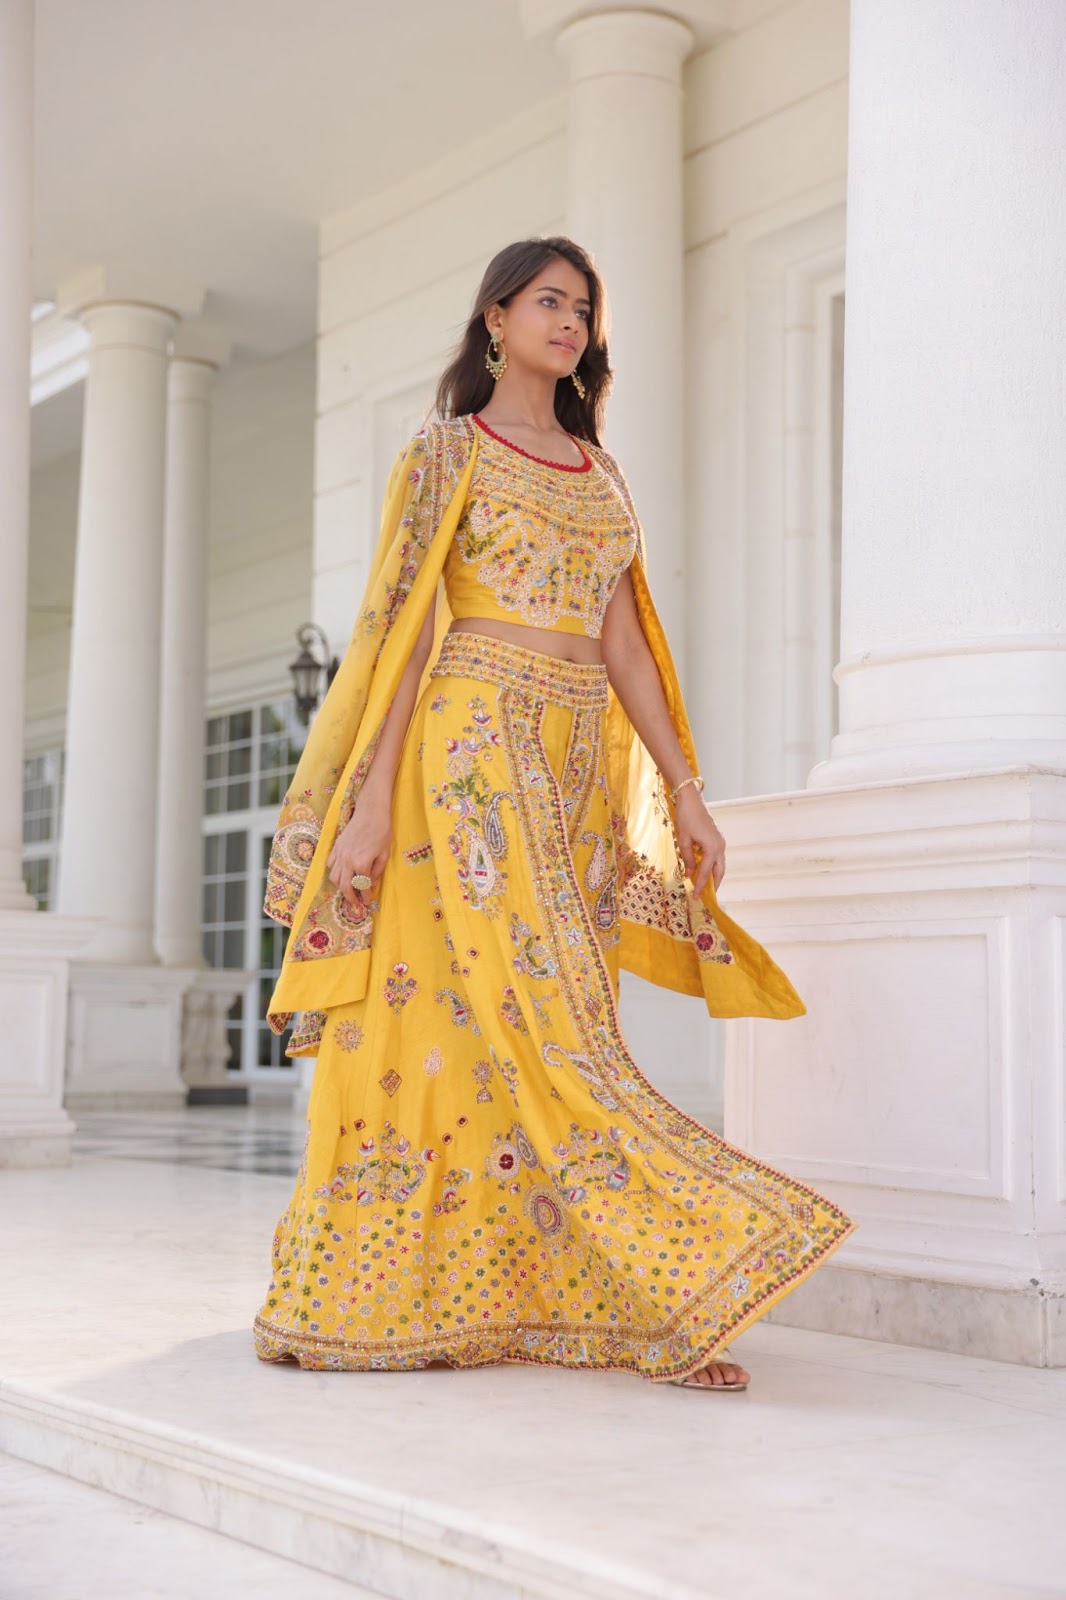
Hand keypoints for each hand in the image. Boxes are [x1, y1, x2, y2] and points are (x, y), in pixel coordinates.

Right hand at [326, 795, 391, 911]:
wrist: (371, 812)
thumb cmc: (382, 831)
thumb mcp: (384, 854)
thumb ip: (377, 872)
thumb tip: (371, 884)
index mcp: (361, 863)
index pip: (362, 886)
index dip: (365, 897)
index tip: (367, 903)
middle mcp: (347, 860)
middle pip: (344, 886)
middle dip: (350, 897)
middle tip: (356, 902)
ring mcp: (339, 853)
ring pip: (333, 877)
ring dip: (340, 886)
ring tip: (348, 889)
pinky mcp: (336, 846)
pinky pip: (329, 864)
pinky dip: (334, 872)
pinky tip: (341, 873)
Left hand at [674, 786, 725, 895]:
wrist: (691, 800)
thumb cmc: (685, 818)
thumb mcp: (683, 841)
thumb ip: (687, 859)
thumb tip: (689, 874)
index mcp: (712, 848)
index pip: (706, 873)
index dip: (700, 886)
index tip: (696, 897)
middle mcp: (720, 847)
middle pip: (719, 871)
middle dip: (714, 885)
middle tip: (706, 896)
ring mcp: (721, 842)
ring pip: (720, 864)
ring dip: (714, 876)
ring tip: (706, 886)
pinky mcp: (718, 839)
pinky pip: (717, 857)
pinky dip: (713, 866)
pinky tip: (705, 870)